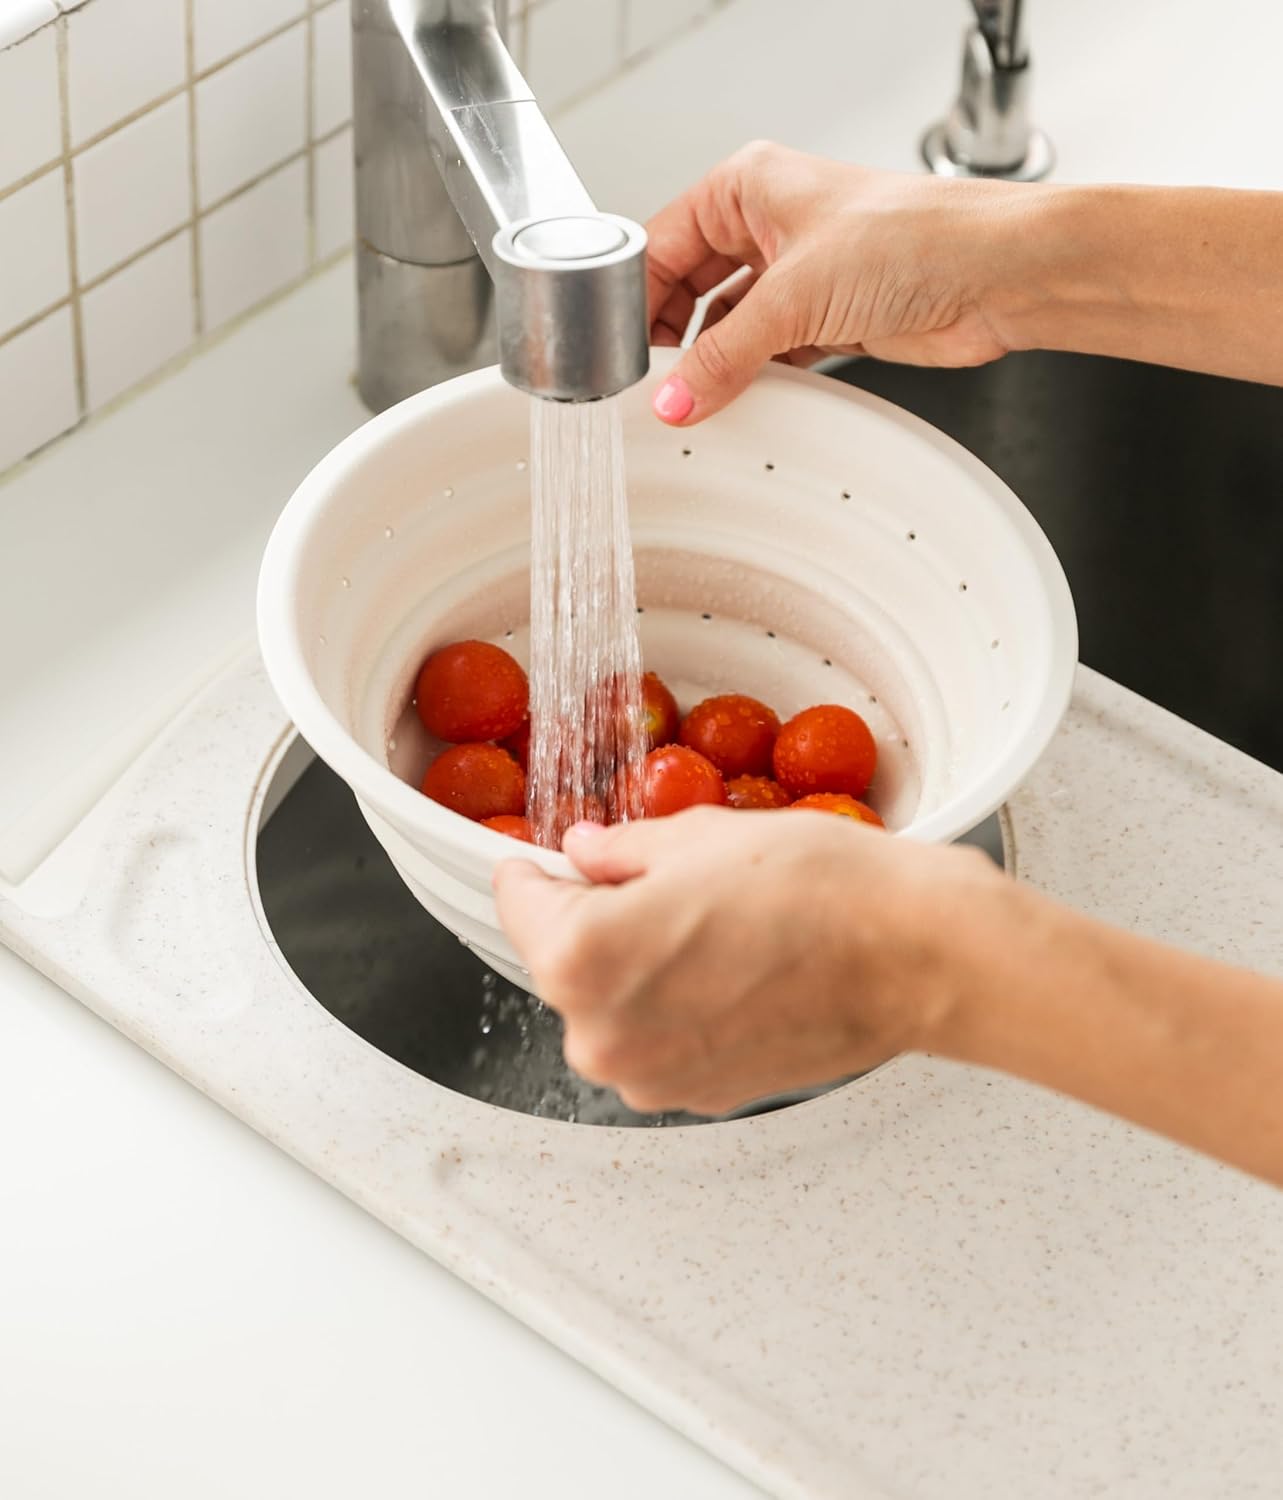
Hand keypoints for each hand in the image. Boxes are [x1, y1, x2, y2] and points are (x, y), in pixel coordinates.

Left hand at [492, 807, 1005, 1115]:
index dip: (531, 871)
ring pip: (611, 1005)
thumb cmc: (815, 891)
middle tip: (649, 878)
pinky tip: (729, 962)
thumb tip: (586, 853)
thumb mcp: (697, 839)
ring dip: (635, 966)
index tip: (537, 860)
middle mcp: (603, 1036)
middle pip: (563, 963)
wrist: (912, 956)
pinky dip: (674, 1004)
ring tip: (706, 920)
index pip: (518, 906)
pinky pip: (657, 1039)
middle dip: (591, 919)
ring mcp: (651, 1076)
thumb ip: (620, 851)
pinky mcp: (698, 1094)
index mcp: (582, 960)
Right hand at [646, 141, 1037, 424]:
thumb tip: (674, 397)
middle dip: (668, 335)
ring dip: (710, 362)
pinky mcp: (822, 320)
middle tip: (648, 383)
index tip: (618, 350)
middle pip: (687, 287)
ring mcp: (796, 276)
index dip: (637, 297)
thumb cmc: (916, 238)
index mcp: (748, 187)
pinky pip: (762, 354)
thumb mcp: (795, 295)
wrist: (994, 278)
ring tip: (689, 398)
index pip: (662, 243)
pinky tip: (732, 400)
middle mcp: (769, 226)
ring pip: (724, 326)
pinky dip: (747, 378)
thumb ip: (725, 354)